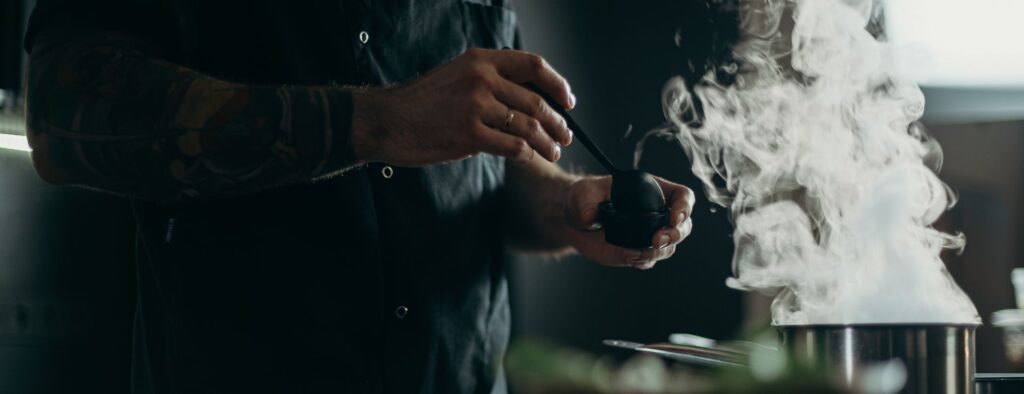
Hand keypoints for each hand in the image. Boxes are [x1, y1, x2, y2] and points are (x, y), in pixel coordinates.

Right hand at [350, 48, 575, 165]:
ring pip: (529, 126)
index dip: (557, 84)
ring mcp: (476, 106)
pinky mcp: (469, 135)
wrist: (387, 120)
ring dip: (547, 142)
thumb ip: (490, 81)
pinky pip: (513, 146)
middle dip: (558, 122)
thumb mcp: (458, 76)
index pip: (533, 66)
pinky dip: (527, 154)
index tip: (568, 101)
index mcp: (481, 60)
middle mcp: (481, 78)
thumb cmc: (423, 103)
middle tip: (566, 136)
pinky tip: (529, 158)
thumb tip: (529, 98)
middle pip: (536, 101)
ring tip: (554, 152)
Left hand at [563, 176, 694, 269]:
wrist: (574, 221)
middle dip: (675, 235)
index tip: (674, 218)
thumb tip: (589, 217)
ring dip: (658, 252)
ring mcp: (649, 235)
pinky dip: (642, 261)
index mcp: (653, 191)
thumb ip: (587, 202)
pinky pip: (648, 260)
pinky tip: (628, 257)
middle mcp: (656, 214)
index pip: (682, 197)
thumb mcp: (584, 192)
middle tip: (657, 241)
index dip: (685, 207)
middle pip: (683, 226)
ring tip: (635, 253)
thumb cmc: (585, 197)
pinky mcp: (637, 252)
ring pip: (668, 247)